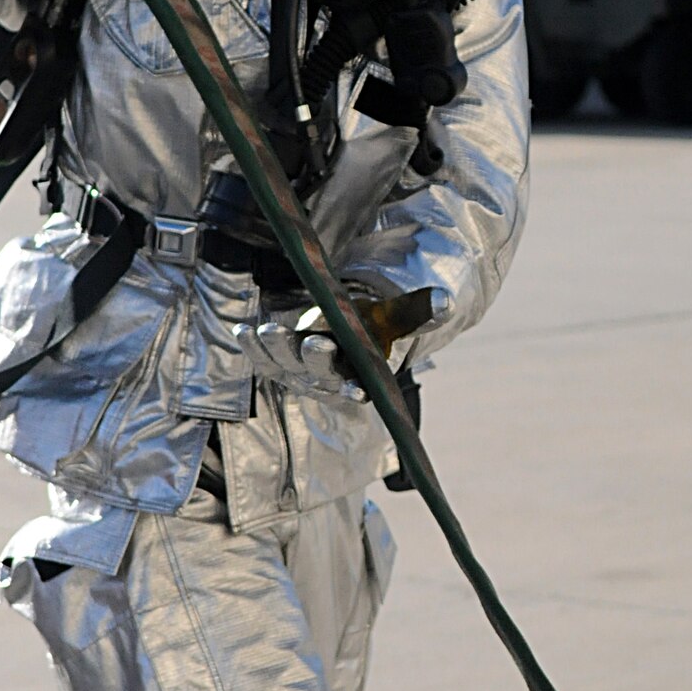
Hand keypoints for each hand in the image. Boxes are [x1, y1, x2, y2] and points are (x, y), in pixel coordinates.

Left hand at [233, 288, 444, 402]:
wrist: (343, 332)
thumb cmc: (372, 327)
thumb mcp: (396, 319)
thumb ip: (418, 312)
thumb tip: (446, 300)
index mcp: (358, 376)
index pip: (359, 388)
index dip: (356, 390)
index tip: (357, 390)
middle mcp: (327, 379)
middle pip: (321, 374)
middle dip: (317, 361)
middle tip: (316, 344)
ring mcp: (298, 372)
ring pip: (286, 365)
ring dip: (278, 351)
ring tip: (269, 332)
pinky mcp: (276, 361)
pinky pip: (261, 357)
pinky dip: (252, 346)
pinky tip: (245, 332)